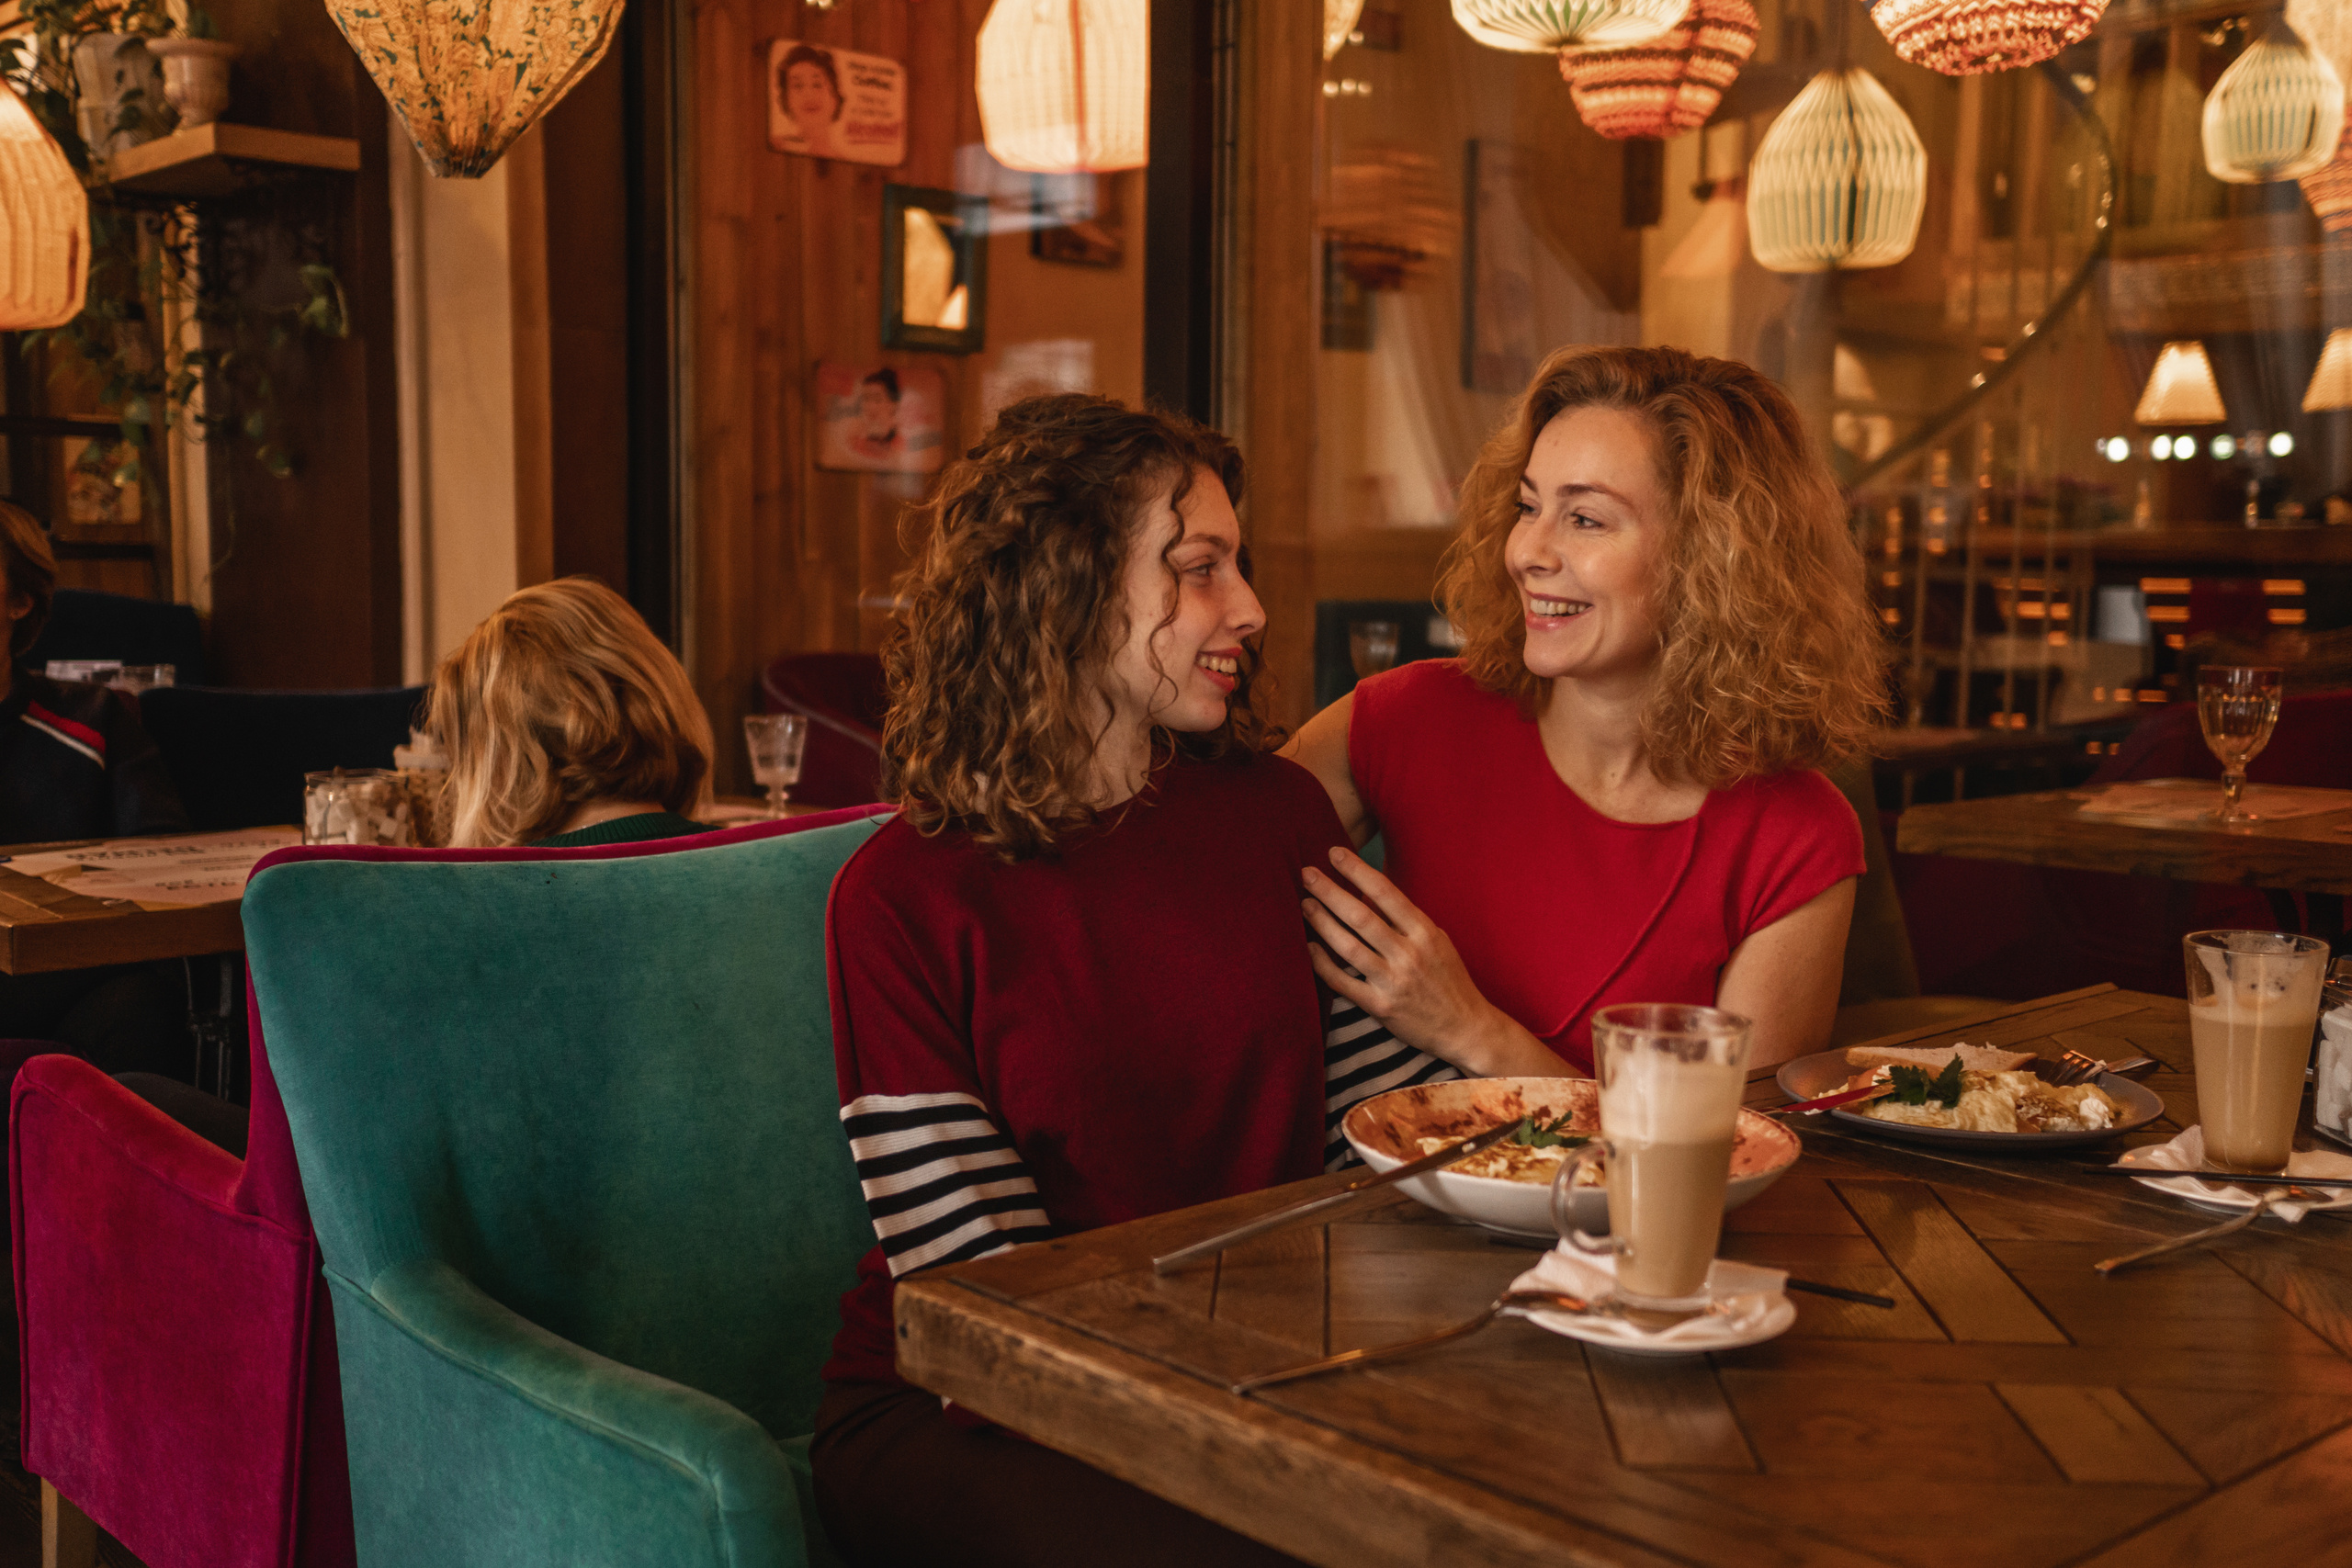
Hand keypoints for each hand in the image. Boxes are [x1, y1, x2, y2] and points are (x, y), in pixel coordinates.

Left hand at [1301, 847, 1513, 1069]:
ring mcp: (1393, 981)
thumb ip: (1405, 919)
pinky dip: (1322, 964)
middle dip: (1330, 891)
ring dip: (1322, 922)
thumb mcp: (1437, 941)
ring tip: (1304, 903)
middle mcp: (1409, 954)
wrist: (1465, 1028)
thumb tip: (1367, 892)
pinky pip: (1343, 983)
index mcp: (1425, 932)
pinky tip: (1308, 946)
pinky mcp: (1380, 1007)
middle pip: (1361, 916)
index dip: (1357, 870)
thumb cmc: (1448, 979)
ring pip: (1348, 946)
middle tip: (1306, 873)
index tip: (1335, 852)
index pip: (1385, 892)